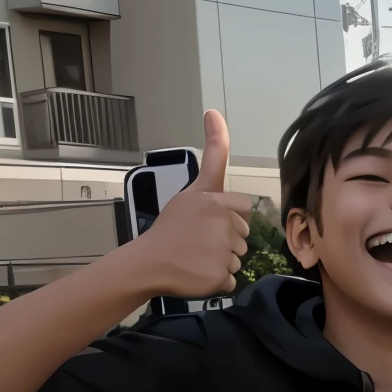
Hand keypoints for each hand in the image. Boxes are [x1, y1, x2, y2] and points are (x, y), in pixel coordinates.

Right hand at [124, 111, 253, 297]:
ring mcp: (222, 252)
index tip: (205, 223)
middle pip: (244, 234)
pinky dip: (217, 280)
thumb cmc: (170, 226)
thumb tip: (215, 110)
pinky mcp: (220, 276)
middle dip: (227, 239)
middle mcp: (223, 225)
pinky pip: (231, 279)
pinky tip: (198, 273)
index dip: (228, 217)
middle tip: (198, 242)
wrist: (147, 262)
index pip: (243, 209)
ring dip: (222, 260)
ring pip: (239, 257)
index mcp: (217, 201)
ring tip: (196, 257)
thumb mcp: (192, 188)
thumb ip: (214, 154)